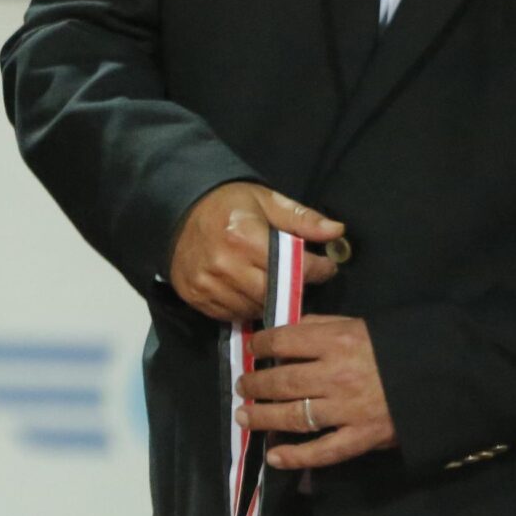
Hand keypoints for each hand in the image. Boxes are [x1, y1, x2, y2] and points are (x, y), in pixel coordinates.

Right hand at [169, 182, 344, 322]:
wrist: (178, 211)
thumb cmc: (228, 205)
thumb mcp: (266, 201)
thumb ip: (302, 218)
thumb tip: (337, 231)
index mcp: (243, 237)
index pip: (295, 268)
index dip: (318, 269)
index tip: (325, 266)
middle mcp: (223, 264)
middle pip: (274, 294)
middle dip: (293, 289)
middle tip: (297, 278)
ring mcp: (207, 283)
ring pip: (253, 309)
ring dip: (268, 301)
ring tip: (271, 284)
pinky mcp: (195, 296)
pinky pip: (230, 315)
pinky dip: (244, 307)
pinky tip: (247, 291)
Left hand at [237, 315, 395, 468]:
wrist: (445, 378)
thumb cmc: (398, 348)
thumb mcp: (359, 324)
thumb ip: (321, 326)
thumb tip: (286, 329)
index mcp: (336, 342)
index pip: (283, 341)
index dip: (260, 344)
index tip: (251, 348)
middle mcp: (336, 376)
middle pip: (282, 381)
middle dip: (255, 384)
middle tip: (242, 387)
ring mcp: (348, 410)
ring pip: (294, 416)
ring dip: (263, 418)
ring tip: (243, 416)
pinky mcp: (362, 437)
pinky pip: (323, 451)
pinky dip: (296, 457)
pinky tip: (274, 458)